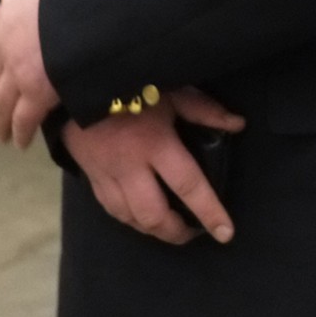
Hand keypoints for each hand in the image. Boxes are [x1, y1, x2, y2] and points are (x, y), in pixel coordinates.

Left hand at [0, 0, 59, 146]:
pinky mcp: (35, 93)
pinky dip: (20, 132)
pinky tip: (21, 142)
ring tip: (3, 134)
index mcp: (10, 15)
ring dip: (0, 120)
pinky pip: (23, 119)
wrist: (89, 9)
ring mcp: (18, 71)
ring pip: (1, 102)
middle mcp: (6, 45)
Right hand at [62, 87, 245, 245]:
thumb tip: (238, 124)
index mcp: (155, 144)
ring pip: (130, 219)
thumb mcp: (172, 91)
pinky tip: (141, 218)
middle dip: (176, 232)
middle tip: (194, 233)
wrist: (76, 84)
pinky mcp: (91, 177)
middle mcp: (130, 166)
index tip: (225, 232)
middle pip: (154, 215)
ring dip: (153, 230)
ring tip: (170, 228)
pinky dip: (130, 219)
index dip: (209, 211)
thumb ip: (205, 110)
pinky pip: (111, 210)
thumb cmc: (132, 84)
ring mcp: (107, 175)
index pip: (188, 185)